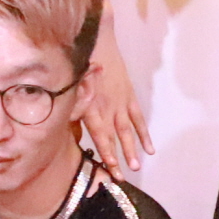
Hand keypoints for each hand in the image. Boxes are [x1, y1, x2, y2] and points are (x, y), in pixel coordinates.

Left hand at [78, 33, 150, 171]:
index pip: (100, 134)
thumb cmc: (79, 64)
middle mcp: (107, 107)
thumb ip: (72, 106)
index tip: (110, 165)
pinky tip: (149, 148)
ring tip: (135, 166)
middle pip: (113, 137)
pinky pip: (138, 118)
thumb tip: (68, 124)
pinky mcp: (129, 96)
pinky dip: (144, 133)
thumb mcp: (71, 86)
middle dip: (117, 158)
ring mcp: (120, 102)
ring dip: (131, 149)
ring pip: (127, 130)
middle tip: (120, 177)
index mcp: (91, 106)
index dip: (106, 150)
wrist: (98, 41)